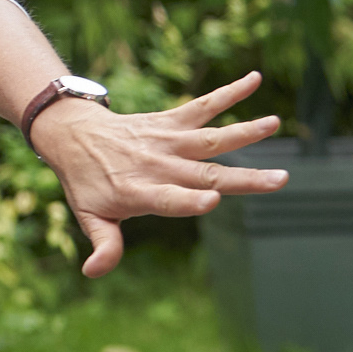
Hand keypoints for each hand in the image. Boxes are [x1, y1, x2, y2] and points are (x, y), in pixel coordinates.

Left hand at [33, 71, 286, 278]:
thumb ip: (103, 244)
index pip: (167, 199)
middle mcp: (158, 165)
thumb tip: (94, 272)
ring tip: (274, 123)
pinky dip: (228, 92)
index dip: (188, 201)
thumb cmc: (88, 183)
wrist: (73, 136)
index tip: (213, 201)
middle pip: (204, 174)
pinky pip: (203, 105)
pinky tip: (254, 79)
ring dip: (243, 131)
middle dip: (242, 178)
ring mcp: (166, 141)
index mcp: (139, 192)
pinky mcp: (172, 120)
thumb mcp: (90, 216)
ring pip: (210, 137)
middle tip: (279, 180)